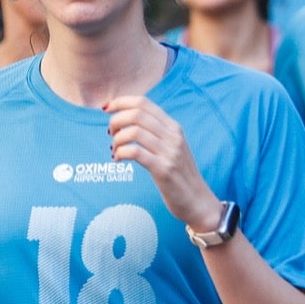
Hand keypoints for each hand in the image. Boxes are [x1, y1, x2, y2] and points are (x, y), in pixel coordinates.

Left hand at [105, 95, 223, 231]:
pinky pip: (135, 152)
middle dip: (116, 120)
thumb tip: (128, 121)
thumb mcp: (172, 148)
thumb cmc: (180, 175)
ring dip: (117, 139)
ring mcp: (170, 152)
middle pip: (137, 114)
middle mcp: (173, 136)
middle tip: (110, 133)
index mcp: (173, 127)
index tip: (106, 109)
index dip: (121, 102)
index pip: (144, 103)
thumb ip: (156, 133)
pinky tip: (118, 159)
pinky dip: (121, 152)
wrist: (198, 201)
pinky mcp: (164, 169)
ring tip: (114, 149)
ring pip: (134, 131)